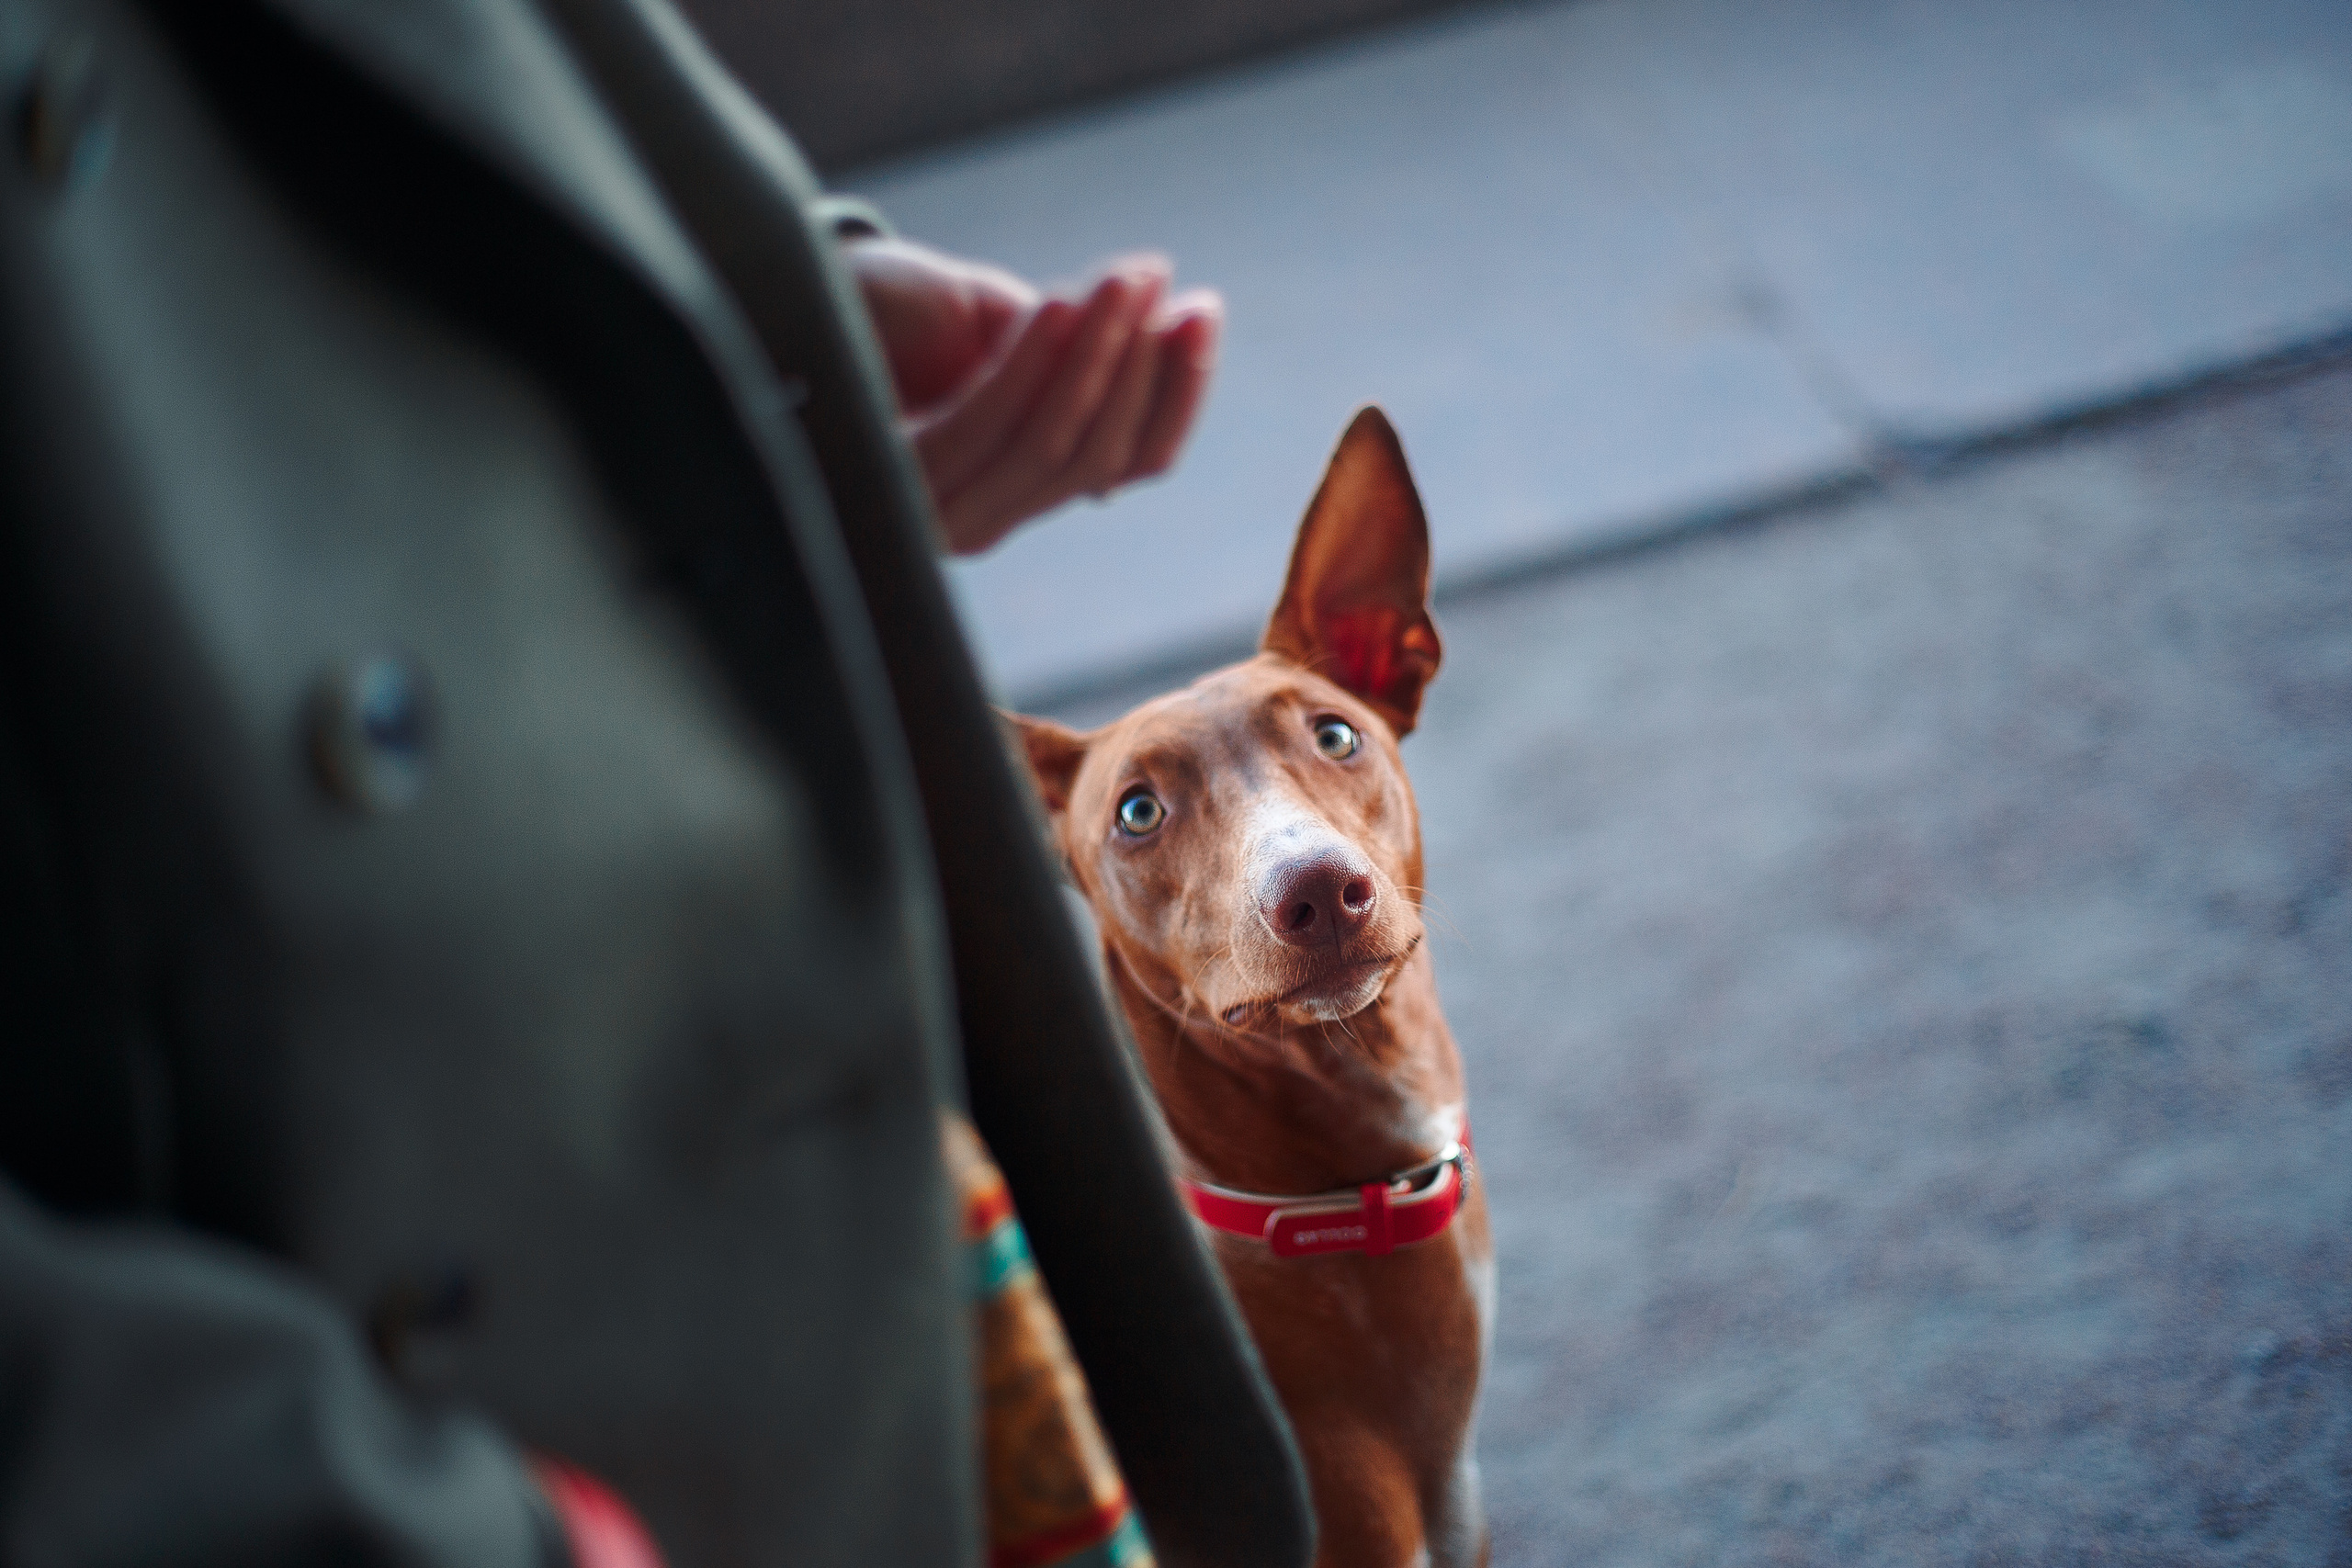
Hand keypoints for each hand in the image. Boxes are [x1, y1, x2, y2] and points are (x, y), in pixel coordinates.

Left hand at [847, 239, 1222, 555]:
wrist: (774, 299)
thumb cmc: (893, 316)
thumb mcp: (1002, 333)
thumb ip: (1073, 365)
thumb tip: (1177, 340)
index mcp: (1014, 494)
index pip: (1125, 462)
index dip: (1175, 391)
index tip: (1203, 311)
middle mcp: (977, 521)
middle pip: (1092, 459)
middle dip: (1141, 366)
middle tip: (1164, 283)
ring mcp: (932, 512)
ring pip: (1046, 447)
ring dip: (1095, 356)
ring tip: (1125, 281)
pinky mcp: (886, 482)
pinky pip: (979, 430)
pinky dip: (1027, 371)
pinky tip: (1055, 307)